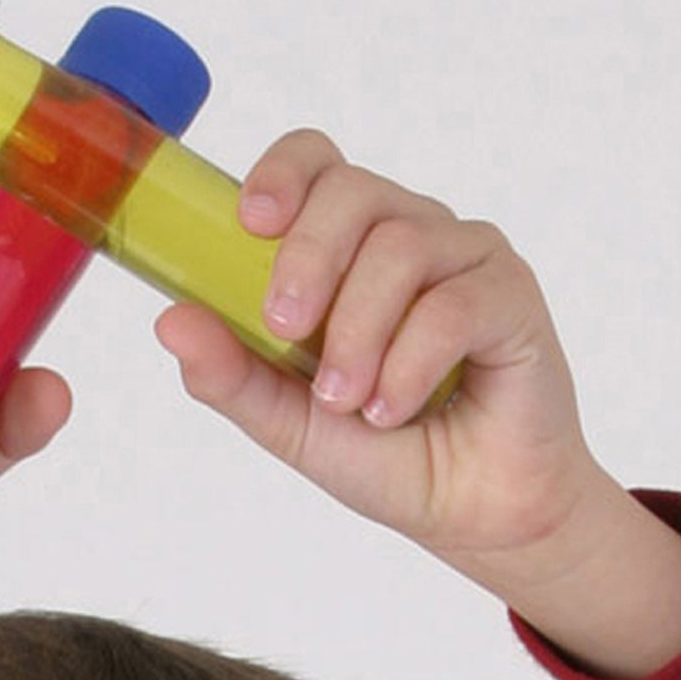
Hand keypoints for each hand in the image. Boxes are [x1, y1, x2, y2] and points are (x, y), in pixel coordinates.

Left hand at [157, 133, 680, 679]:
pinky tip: (391, 410)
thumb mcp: (289, 422)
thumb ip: (233, 375)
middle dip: (307, 260)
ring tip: (347, 402)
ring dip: (358, 333)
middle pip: (351, 192)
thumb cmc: (386, 455)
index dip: (282, 174)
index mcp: (350, 248)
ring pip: (401, 246)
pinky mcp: (511, 296)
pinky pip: (454, 304)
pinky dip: (410, 363)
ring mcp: (465, 259)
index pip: (317, 166)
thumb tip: (168, 322)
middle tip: (285, 331)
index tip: (251, 221)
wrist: (470, 513)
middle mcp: (410, 235)